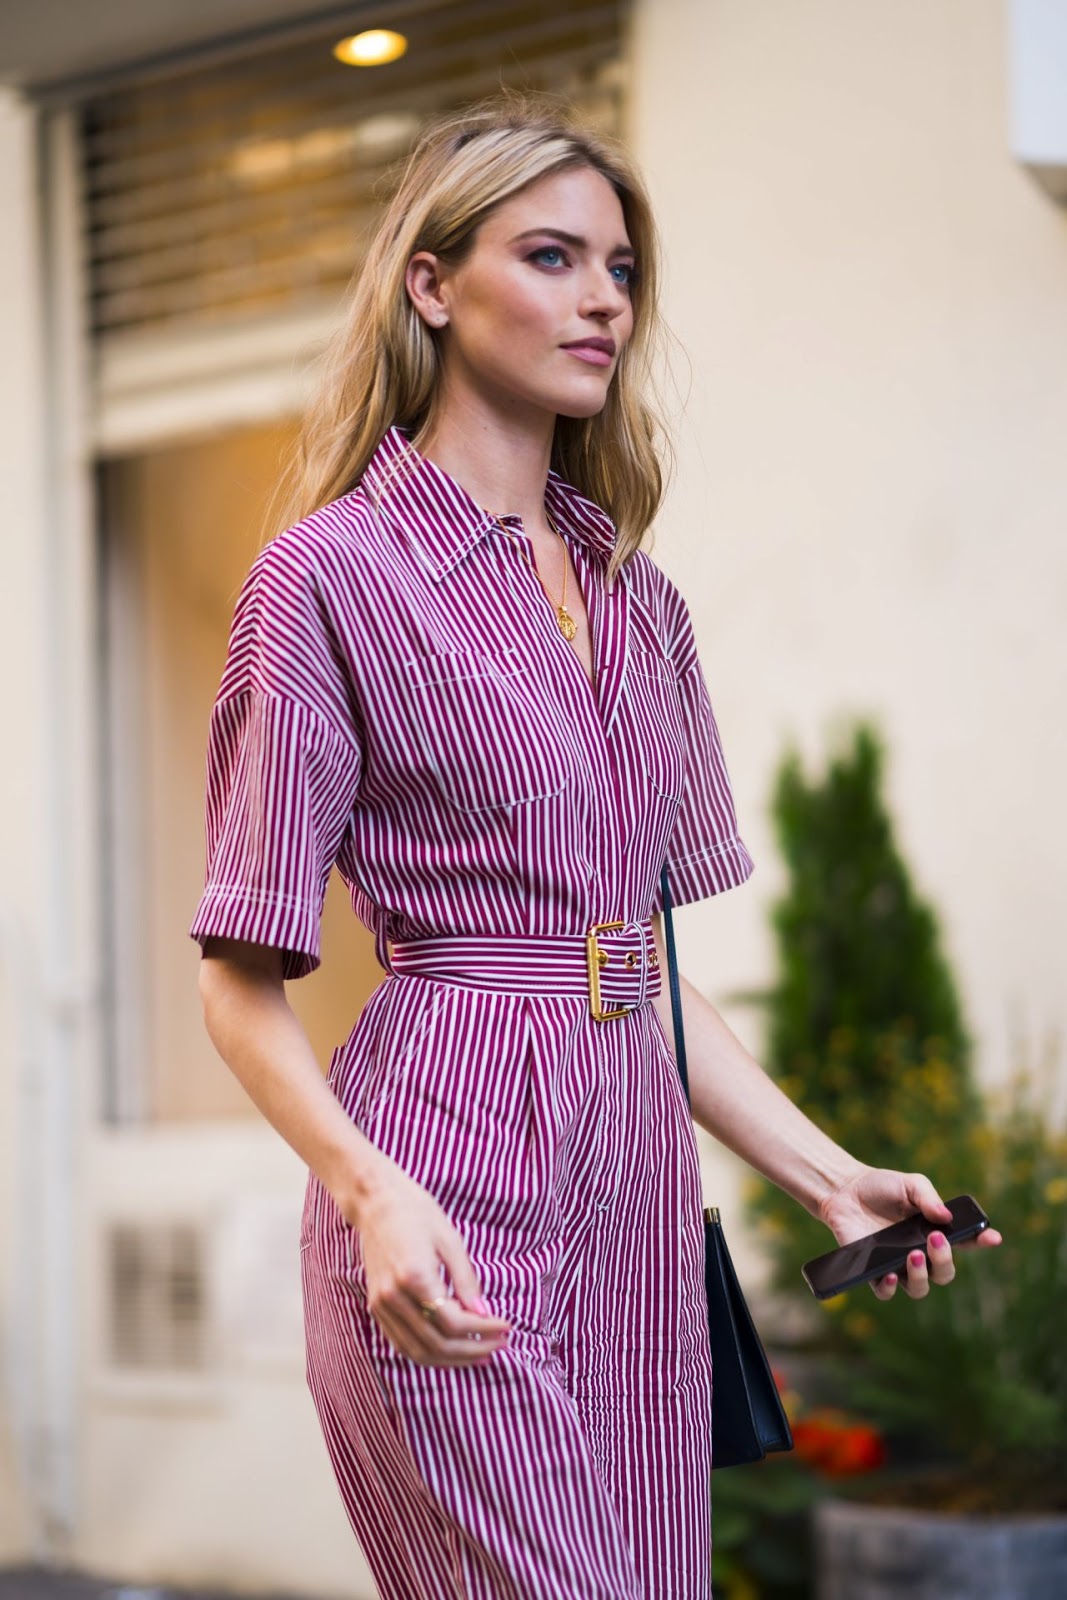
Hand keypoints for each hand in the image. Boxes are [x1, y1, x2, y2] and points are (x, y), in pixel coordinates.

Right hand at [337, 1158, 511, 1365]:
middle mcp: (393, 1296)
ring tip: (480, 1353)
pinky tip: (451, 1349)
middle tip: (500, 1344)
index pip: (454, 1322)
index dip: (484, 1330)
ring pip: (418, 1351)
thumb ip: (467, 1280)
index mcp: (414, 1276)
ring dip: (452, 1359)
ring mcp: (380, 1304)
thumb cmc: (416, 1212)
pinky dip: (428, 1353)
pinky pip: (402, 1343)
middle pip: (437, 1343)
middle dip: (473, 1350)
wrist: (375, 1200)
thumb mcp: (450, 1240)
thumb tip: (484, 1313)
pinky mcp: (375, 1306)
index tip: (507, 1327)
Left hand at [818, 1163, 1003, 1300]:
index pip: (965, 1242)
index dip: (982, 1241)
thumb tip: (946, 1217)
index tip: (992, 1237)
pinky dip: (890, 1288)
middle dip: (945, 1260)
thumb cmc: (882, 1187)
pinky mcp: (873, 1271)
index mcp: (935, 1233)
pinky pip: (886, 1291)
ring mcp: (898, 1265)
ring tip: (912, 1254)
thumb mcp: (909, 1184)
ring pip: (920, 1288)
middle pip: (944, 1273)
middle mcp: (921, 1254)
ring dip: (921, 1276)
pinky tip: (889, 1274)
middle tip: (936, 1239)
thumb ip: (928, 1197)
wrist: (845, 1190)